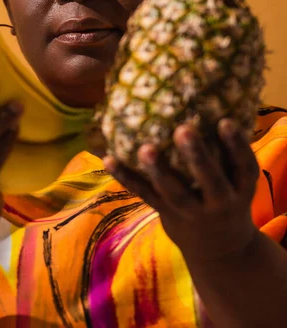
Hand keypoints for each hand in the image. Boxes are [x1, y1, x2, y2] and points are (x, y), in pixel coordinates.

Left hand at [103, 119, 259, 262]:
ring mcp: (192, 212)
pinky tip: (109, 159)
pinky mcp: (166, 214)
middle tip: (184, 130)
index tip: (226, 121)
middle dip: (197, 157)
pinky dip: (126, 177)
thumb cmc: (227, 196)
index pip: (244, 166)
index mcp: (240, 188)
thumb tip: (208, 102)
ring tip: (146, 149)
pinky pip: (145, 195)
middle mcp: (219, 202)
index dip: (237, 144)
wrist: (220, 251)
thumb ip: (226, 153)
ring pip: (175, 193)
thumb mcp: (237, 181)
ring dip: (159, 171)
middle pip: (211, 182)